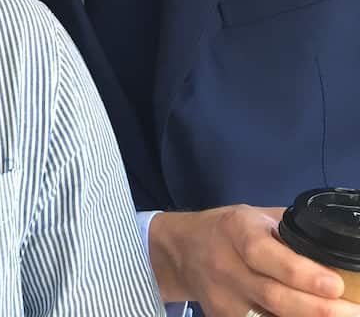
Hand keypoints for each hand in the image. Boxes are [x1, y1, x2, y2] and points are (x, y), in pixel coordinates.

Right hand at [149, 205, 358, 316]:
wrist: (182, 250)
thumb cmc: (230, 230)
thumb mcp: (256, 217)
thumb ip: (292, 232)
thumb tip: (338, 249)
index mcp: (236, 231)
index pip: (265, 255)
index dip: (300, 273)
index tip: (335, 285)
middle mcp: (225, 266)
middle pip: (272, 296)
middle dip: (317, 309)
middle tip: (352, 312)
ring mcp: (222, 298)